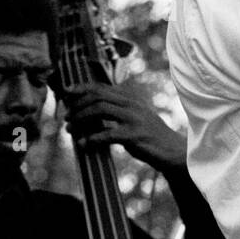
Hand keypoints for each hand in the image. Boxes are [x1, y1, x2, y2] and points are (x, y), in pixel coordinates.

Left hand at [62, 82, 187, 172]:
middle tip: (67, 115)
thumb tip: (90, 111)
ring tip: (70, 128)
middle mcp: (133, 105)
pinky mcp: (135, 136)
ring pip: (100, 110)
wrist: (174, 151)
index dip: (82, 88)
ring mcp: (135, 119)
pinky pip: (107, 134)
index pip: (102, 87)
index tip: (66, 92)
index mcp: (131, 99)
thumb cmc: (150, 137)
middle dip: (78, 104)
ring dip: (80, 118)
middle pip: (98, 95)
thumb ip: (118, 111)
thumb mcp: (136, 118)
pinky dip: (91, 139)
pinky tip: (83, 144)